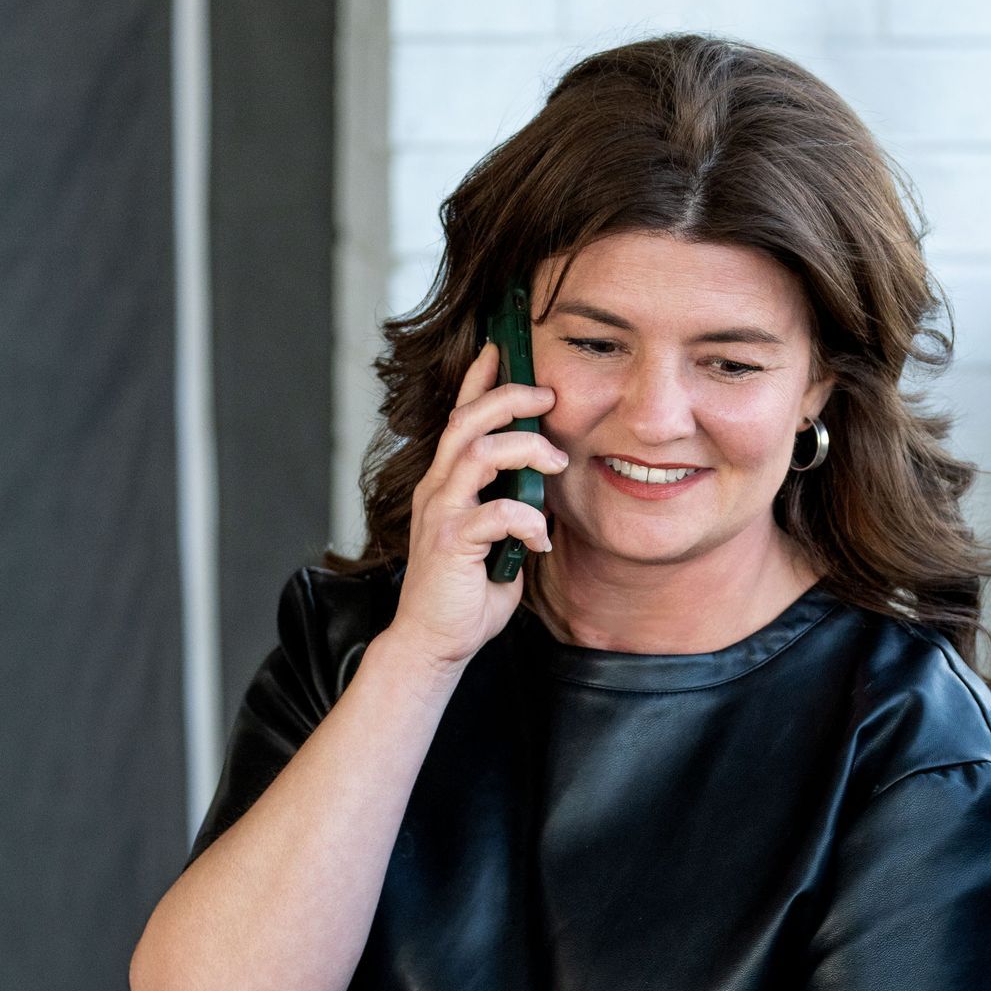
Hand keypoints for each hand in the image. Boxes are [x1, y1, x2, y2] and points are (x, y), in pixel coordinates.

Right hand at [387, 340, 566, 672]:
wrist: (433, 642)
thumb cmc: (465, 593)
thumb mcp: (496, 540)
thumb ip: (511, 508)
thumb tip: (541, 487)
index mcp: (446, 483)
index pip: (459, 418)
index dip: (479, 380)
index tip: (502, 348)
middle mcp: (437, 490)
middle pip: (466, 422)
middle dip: (509, 399)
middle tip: (547, 397)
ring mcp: (440, 514)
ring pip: (477, 454)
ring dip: (524, 450)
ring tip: (556, 464)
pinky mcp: (450, 543)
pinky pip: (493, 514)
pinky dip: (525, 519)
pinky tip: (540, 539)